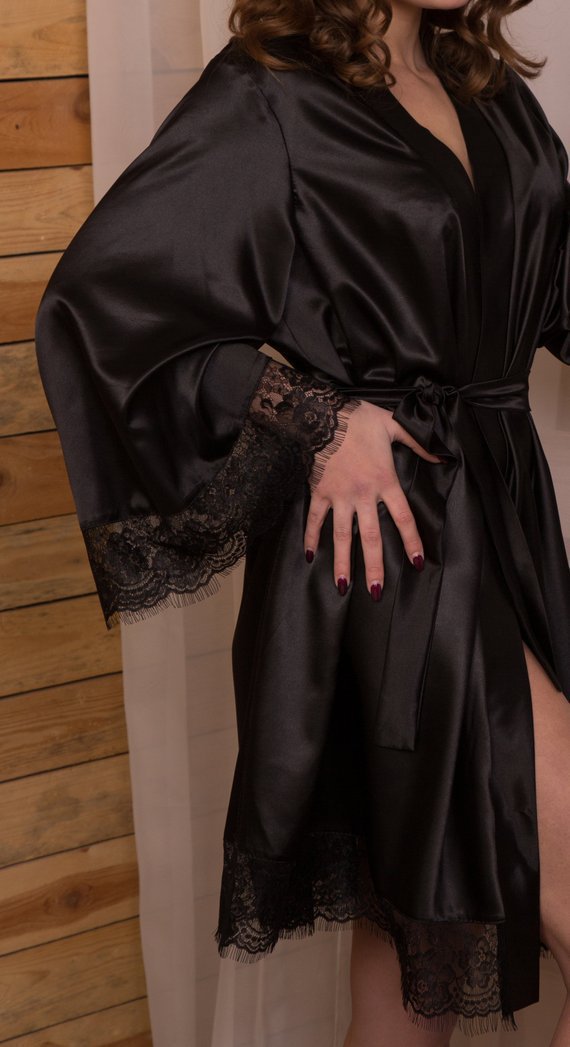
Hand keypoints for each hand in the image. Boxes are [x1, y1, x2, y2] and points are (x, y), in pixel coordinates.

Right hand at [303, 400, 441, 596]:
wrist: (322, 413)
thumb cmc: (359, 419)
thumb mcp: (394, 425)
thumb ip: (418, 443)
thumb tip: (442, 456)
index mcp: (384, 480)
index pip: (402, 518)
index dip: (411, 542)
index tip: (418, 563)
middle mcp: (362, 494)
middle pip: (370, 537)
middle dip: (374, 566)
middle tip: (377, 592)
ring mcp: (339, 496)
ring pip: (341, 535)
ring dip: (342, 562)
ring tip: (343, 586)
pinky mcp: (319, 492)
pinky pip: (315, 519)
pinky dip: (311, 537)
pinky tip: (310, 556)